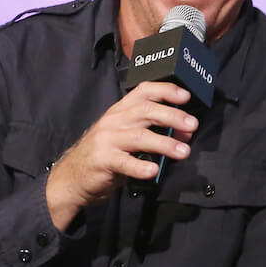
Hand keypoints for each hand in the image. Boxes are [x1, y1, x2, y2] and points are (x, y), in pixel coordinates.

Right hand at [45, 82, 197, 228]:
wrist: (73, 176)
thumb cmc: (107, 154)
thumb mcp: (128, 137)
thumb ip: (154, 131)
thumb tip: (185, 132)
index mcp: (121, 111)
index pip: (144, 92)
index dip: (165, 91)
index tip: (186, 96)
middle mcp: (114, 121)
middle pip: (145, 111)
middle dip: (172, 116)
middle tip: (192, 125)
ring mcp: (106, 140)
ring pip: (139, 136)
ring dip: (165, 143)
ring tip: (184, 151)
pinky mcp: (102, 160)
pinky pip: (124, 163)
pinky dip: (140, 167)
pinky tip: (154, 170)